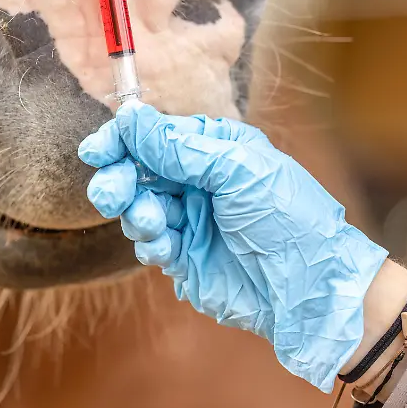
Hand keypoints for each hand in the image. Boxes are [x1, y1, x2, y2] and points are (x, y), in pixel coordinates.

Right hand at [78, 101, 387, 392]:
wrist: (310, 290)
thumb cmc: (288, 219)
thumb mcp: (238, 170)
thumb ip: (179, 147)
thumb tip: (131, 117)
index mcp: (214, 149)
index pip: (156, 135)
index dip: (122, 140)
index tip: (97, 151)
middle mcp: (198, 180)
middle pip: (139, 171)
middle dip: (120, 180)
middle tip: (111, 195)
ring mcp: (190, 219)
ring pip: (139, 207)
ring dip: (138, 215)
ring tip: (155, 224)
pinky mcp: (184, 256)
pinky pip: (150, 244)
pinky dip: (150, 244)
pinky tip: (165, 247)